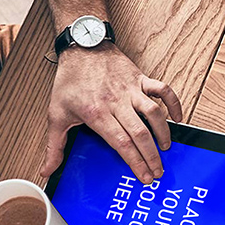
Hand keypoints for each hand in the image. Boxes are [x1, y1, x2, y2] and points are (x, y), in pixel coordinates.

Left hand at [39, 42, 182, 183]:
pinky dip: (174, 103)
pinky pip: (163, 90)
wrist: (82, 47)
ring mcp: (131, 89)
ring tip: (166, 147)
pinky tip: (177, 117)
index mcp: (96, 113)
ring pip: (154, 113)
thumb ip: (54, 146)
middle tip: (158, 171)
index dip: (135, 162)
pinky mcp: (141, 79)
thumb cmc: (70, 80)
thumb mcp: (56, 114)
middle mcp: (117, 102)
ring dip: (163, 133)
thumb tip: (47, 170)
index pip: (121, 143)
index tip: (144, 176)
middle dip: (152, 156)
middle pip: (140, 133)